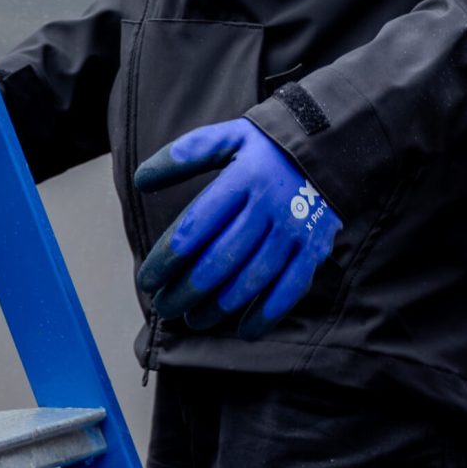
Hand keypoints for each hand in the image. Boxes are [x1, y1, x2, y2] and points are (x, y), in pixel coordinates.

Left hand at [135, 117, 340, 338]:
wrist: (326, 147)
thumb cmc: (263, 147)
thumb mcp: (224, 138)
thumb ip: (183, 156)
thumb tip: (141, 180)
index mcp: (241, 178)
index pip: (195, 226)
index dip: (166, 258)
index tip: (147, 279)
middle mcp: (267, 207)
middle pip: (220, 260)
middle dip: (186, 290)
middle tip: (164, 306)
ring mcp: (293, 231)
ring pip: (251, 280)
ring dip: (218, 307)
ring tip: (193, 318)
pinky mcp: (313, 249)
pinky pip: (289, 290)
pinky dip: (266, 314)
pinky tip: (244, 329)